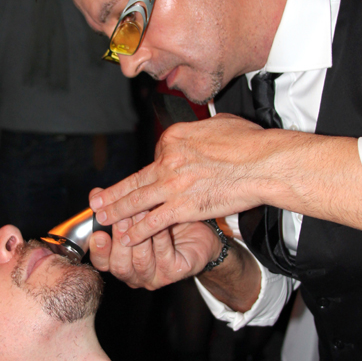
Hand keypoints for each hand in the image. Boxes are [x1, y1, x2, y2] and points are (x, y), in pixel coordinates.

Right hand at [89, 214, 221, 290]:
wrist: (202, 233)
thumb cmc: (166, 223)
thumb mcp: (139, 214)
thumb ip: (118, 208)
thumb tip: (95, 193)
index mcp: (122, 262)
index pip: (102, 263)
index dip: (98, 249)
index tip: (98, 232)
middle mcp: (135, 275)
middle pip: (119, 265)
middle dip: (119, 239)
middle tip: (120, 216)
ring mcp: (155, 277)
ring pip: (140, 261)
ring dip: (139, 236)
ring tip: (140, 213)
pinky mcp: (175, 273)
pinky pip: (163, 256)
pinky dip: (159, 238)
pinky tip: (158, 221)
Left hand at [90, 114, 266, 246]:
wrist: (264, 164)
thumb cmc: (250, 143)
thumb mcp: (219, 124)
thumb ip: (200, 132)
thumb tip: (198, 136)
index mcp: (174, 138)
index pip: (155, 155)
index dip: (152, 169)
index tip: (146, 179)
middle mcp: (167, 160)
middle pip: (135, 179)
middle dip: (113, 193)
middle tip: (97, 201)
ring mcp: (173, 185)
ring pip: (137, 200)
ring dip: (116, 211)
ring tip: (102, 218)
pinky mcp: (183, 207)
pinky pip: (153, 221)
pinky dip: (137, 230)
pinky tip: (127, 236)